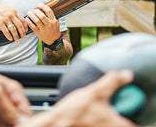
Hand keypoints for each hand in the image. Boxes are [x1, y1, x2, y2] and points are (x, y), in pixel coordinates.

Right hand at [0, 1, 27, 40]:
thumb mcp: (8, 8)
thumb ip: (14, 13)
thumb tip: (19, 20)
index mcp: (14, 11)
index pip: (22, 19)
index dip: (25, 26)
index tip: (26, 30)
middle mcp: (10, 15)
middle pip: (19, 25)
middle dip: (22, 32)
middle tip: (23, 36)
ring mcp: (5, 19)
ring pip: (13, 29)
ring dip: (16, 36)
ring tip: (16, 39)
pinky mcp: (0, 23)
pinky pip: (6, 31)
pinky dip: (9, 36)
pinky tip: (10, 39)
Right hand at [18, 70, 137, 126]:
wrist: (59, 122)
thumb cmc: (75, 112)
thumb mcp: (96, 92)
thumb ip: (113, 82)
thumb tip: (126, 74)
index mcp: (118, 125)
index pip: (138, 122)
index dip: (135, 110)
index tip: (129, 98)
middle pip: (126, 121)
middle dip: (122, 109)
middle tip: (115, 98)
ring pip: (114, 121)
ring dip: (112, 112)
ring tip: (103, 102)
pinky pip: (105, 121)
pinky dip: (103, 115)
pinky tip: (95, 107)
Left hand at [26, 4, 59, 44]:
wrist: (54, 40)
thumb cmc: (53, 29)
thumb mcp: (55, 22)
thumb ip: (50, 16)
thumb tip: (42, 8)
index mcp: (53, 20)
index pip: (48, 11)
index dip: (43, 6)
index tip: (39, 5)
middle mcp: (49, 24)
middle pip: (41, 16)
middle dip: (36, 11)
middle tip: (34, 10)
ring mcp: (44, 29)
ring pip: (37, 21)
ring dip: (32, 15)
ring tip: (29, 13)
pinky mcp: (39, 33)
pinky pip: (33, 27)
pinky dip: (29, 22)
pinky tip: (27, 19)